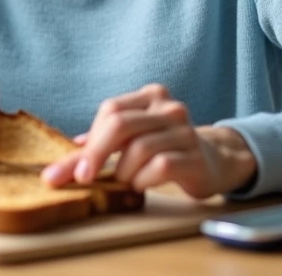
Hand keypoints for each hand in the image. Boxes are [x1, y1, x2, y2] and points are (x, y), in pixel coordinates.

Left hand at [41, 84, 257, 198]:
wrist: (213, 161)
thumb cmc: (165, 148)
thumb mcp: (133, 140)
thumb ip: (101, 144)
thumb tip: (68, 154)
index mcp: (150, 96)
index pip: (111, 109)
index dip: (91, 139)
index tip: (75, 168)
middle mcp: (168, 108)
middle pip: (120, 124)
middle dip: (96, 154)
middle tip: (84, 178)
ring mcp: (184, 130)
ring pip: (138, 149)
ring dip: (124, 172)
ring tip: (127, 180)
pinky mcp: (195, 156)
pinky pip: (159, 167)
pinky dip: (143, 180)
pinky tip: (143, 184)